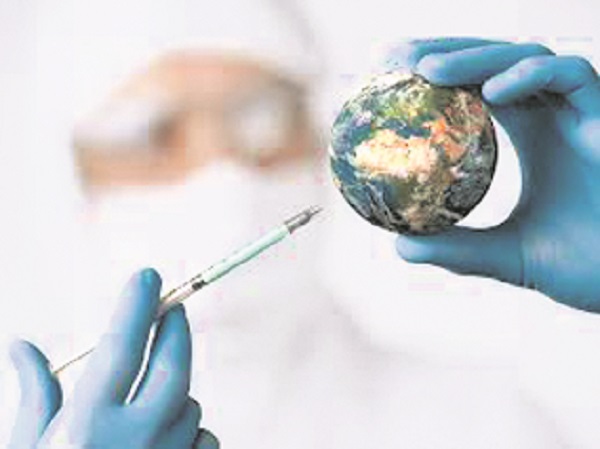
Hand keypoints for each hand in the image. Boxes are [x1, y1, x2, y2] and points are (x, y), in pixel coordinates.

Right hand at [8, 268, 218, 448]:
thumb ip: (33, 395)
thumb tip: (23, 346)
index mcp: (86, 428)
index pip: (120, 346)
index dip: (136, 305)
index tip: (148, 276)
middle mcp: (135, 442)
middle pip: (174, 364)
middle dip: (174, 330)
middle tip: (170, 311)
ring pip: (189, 402)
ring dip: (173, 392)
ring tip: (143, 405)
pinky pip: (204, 439)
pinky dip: (188, 433)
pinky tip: (161, 444)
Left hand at [388, 38, 599, 311]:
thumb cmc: (587, 265)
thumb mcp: (509, 255)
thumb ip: (459, 248)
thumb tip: (400, 246)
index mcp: (530, 133)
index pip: (474, 89)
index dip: (432, 77)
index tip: (385, 78)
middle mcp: (553, 114)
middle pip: (493, 62)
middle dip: (444, 52)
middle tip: (392, 59)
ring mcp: (583, 109)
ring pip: (526, 57)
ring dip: (476, 57)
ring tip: (426, 71)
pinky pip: (573, 76)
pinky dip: (531, 75)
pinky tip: (490, 92)